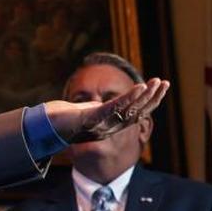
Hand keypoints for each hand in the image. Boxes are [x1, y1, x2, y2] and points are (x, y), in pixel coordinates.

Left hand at [44, 78, 169, 142]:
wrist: (46, 127)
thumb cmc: (65, 119)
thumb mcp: (87, 112)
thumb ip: (99, 108)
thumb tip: (107, 102)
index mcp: (111, 124)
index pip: (136, 113)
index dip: (150, 102)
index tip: (161, 87)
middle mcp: (110, 126)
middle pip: (137, 111)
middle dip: (153, 98)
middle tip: (165, 83)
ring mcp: (103, 123)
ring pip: (130, 109)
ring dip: (145, 96)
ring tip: (157, 82)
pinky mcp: (93, 118)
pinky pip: (115, 107)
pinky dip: (129, 98)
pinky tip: (139, 87)